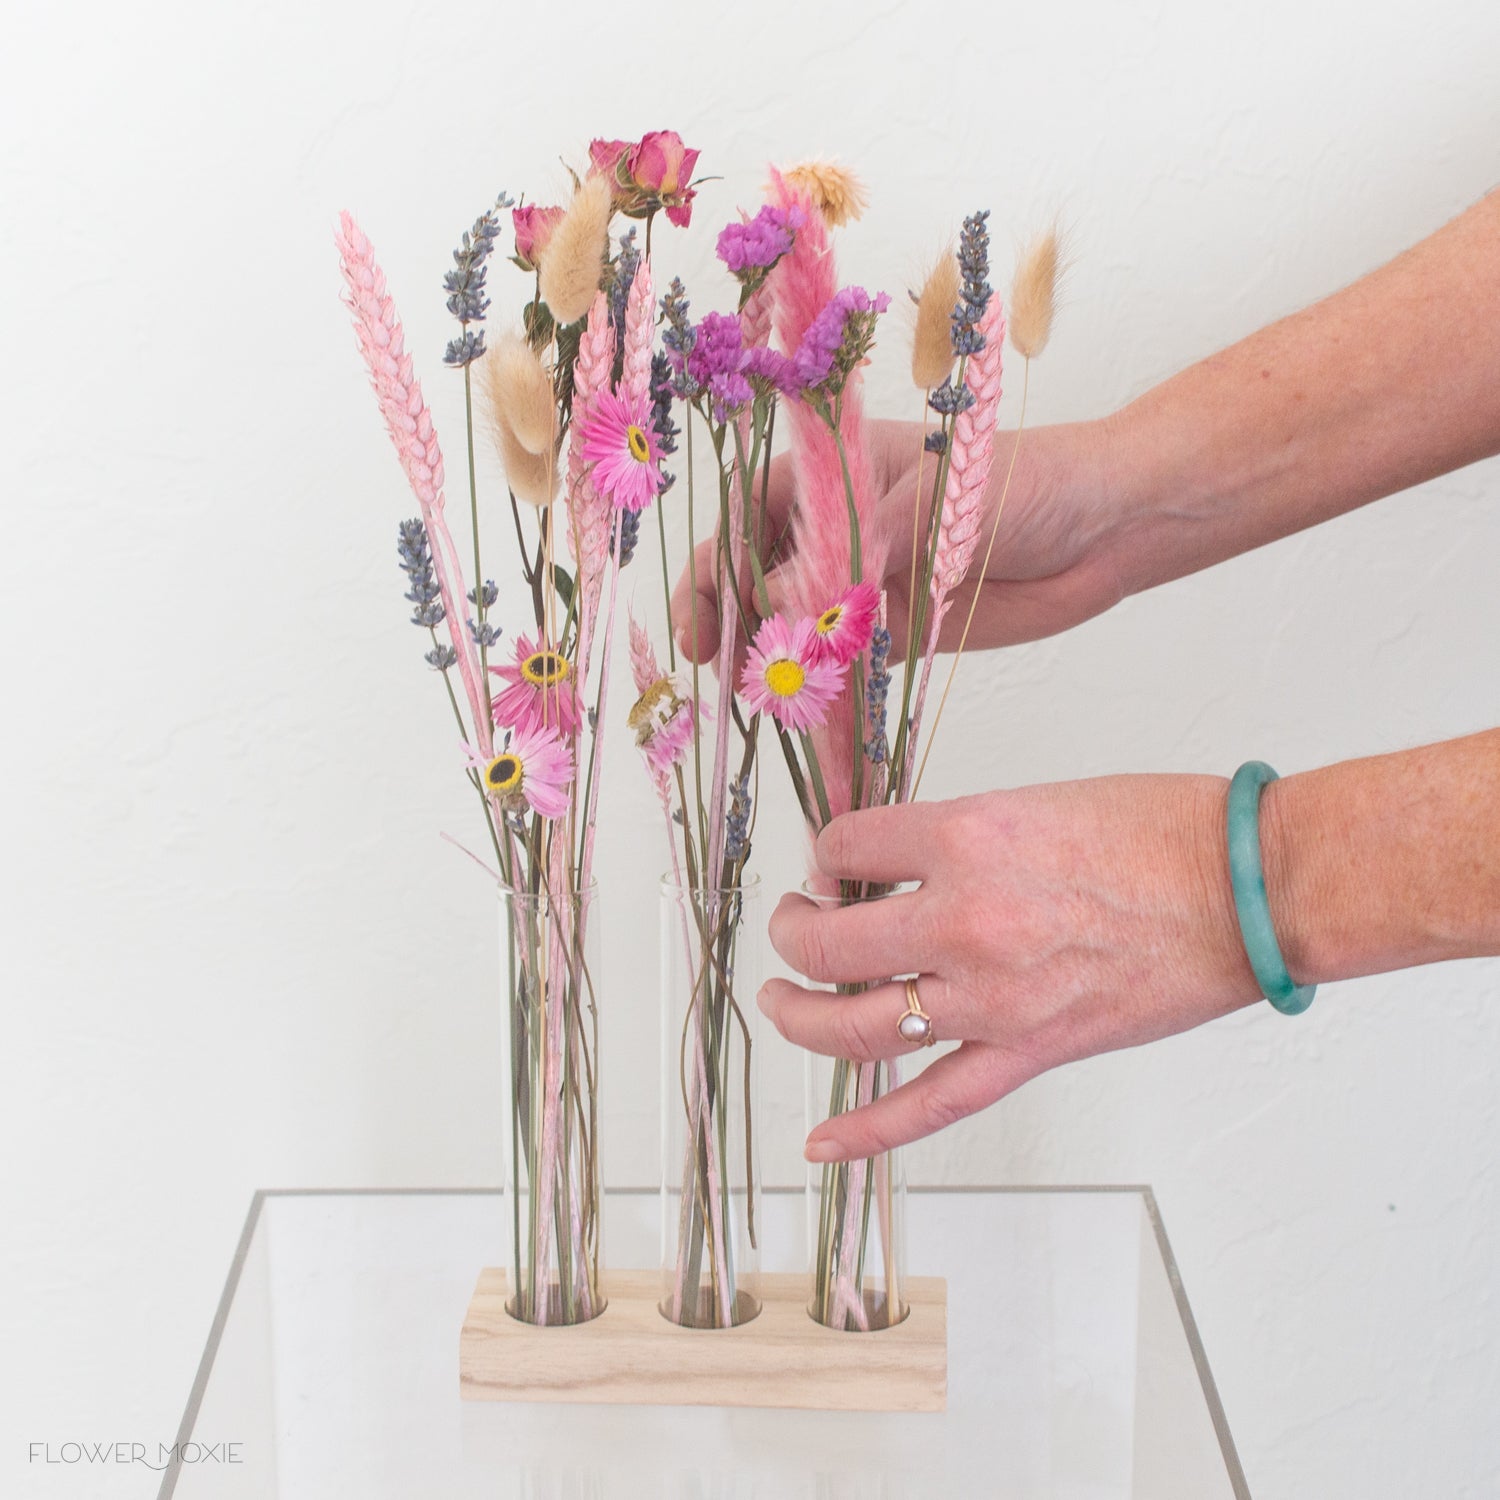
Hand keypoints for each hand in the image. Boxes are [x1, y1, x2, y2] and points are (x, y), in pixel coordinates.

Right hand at [669, 416, 1133, 666]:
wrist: (1104, 525)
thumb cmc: (1019, 481)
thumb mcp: (923, 507)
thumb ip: (849, 557)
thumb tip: (774, 608)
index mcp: (831, 473)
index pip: (745, 514)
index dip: (719, 560)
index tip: (719, 608)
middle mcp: (835, 528)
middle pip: (750, 571)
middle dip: (725, 614)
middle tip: (715, 661)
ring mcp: (860, 583)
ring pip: (785, 622)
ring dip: (764, 658)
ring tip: (753, 695)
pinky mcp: (892, 632)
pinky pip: (835, 664)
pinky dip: (814, 688)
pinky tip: (798, 712)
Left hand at [759, 776, 1268, 1159]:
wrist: (1249, 888)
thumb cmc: (1160, 831)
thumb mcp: (1032, 800)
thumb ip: (952, 836)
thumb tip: (891, 864)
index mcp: (966, 836)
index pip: (844, 847)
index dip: (827, 854)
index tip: (838, 861)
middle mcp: (964, 920)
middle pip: (824, 942)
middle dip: (792, 930)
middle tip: (796, 920)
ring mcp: (992, 998)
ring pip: (852, 1027)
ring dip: (796, 1015)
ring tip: (780, 997)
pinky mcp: (1029, 1053)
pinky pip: (929, 1106)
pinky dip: (868, 1133)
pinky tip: (820, 1144)